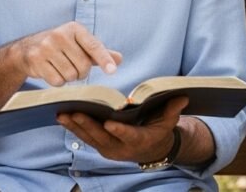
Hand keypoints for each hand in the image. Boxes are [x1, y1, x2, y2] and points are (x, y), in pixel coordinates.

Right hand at [12, 21, 122, 86]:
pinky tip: (51, 71)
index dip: (104, 59)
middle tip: (72, 66)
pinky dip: (57, 81)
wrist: (26, 49)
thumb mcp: (79, 44)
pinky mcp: (36, 59)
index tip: (112, 71)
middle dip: (81, 72)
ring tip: (60, 67)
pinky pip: (57, 81)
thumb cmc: (59, 46)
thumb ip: (98, 52)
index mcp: (74, 28)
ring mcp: (47, 46)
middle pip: (83, 66)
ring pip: (71, 75)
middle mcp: (60, 34)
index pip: (94, 46)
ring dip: (69, 77)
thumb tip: (119, 59)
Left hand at [57, 96, 188, 162]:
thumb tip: (183, 96)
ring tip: (62, 114)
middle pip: (102, 137)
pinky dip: (73, 128)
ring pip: (90, 138)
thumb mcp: (168, 121)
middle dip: (87, 125)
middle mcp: (121, 148)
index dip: (119, 130)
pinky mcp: (100, 146)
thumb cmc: (158, 130)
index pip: (129, 136)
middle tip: (74, 113)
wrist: (151, 150)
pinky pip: (85, 137)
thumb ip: (172, 110)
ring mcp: (109, 148)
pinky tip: (62, 117)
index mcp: (139, 140)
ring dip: (75, 126)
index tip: (109, 123)